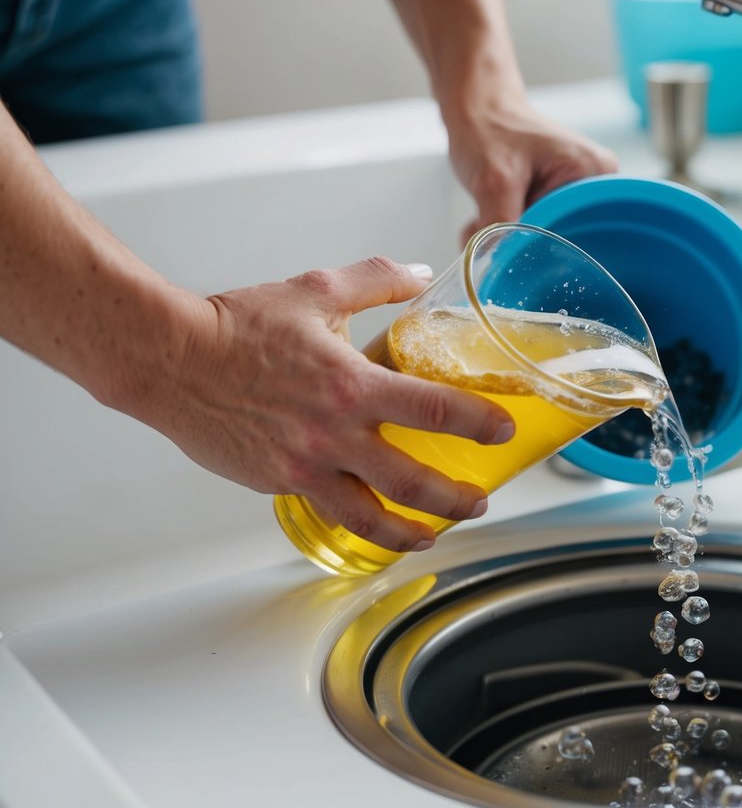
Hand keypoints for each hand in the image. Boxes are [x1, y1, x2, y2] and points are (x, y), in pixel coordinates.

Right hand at [133, 257, 514, 551]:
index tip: (505, 430)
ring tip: (434, 533)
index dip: (480, 424)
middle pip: (413, 483)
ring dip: (412, 532)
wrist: (170, 359)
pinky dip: (361, 526)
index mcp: (352, 384)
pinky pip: (331, 514)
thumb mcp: (316, 289)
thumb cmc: (238, 325)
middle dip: (456, 498)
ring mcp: (306, 466)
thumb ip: (377, 281)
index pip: (437, 410)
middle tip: (479, 499)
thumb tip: (421, 274)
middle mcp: (334, 434)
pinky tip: (375, 525)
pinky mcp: (280, 483)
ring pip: (372, 517)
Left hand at [445, 99, 617, 241]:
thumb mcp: (494, 181)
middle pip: (563, 238)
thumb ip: (500, 228)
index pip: (583, 232)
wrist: (474, 106)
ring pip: (542, 236)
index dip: (544, 247)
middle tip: (486, 231)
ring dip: (507, 236)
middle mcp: (593, 184)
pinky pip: (534, 228)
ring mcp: (575, 191)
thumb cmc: (488, 128)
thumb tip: (496, 270)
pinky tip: (487, 214)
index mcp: (596, 175)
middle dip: (520, 242)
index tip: (513, 247)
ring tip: (483, 214)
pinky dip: (505, 229)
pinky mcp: (555, 197)